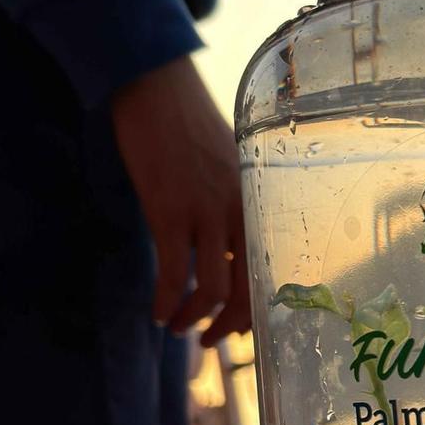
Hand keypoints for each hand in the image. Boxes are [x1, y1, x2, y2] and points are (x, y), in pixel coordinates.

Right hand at [109, 55, 249, 344]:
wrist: (155, 84)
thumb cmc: (185, 123)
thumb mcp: (225, 163)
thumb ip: (230, 201)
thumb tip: (223, 240)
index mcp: (256, 200)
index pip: (270, 267)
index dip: (259, 307)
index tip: (243, 328)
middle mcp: (241, 210)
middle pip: (248, 288)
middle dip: (230, 325)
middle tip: (210, 340)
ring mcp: (208, 211)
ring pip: (214, 288)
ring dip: (195, 319)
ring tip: (177, 327)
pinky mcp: (170, 210)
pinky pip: (175, 273)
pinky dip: (167, 301)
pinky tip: (157, 312)